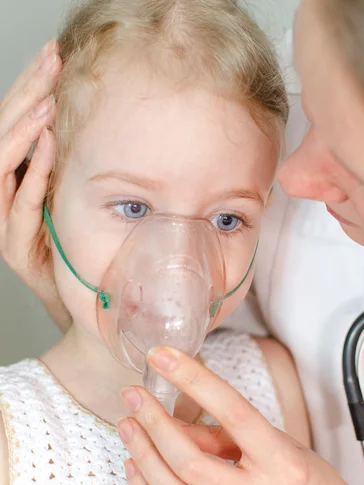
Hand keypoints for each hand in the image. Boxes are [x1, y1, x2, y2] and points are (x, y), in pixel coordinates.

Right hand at [0, 41, 70, 330]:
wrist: (84, 303)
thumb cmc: (83, 251)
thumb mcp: (80, 197)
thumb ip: (79, 163)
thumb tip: (105, 119)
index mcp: (20, 181)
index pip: (18, 125)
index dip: (31, 87)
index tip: (52, 55)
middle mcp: (7, 198)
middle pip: (5, 136)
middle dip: (26, 95)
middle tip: (50, 62)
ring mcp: (8, 223)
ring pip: (2, 166)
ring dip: (23, 129)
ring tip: (45, 100)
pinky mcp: (16, 249)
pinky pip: (19, 205)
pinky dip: (30, 172)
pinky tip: (44, 143)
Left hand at [117, 347, 363, 484]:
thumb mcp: (283, 446)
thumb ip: (230, 435)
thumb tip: (178, 423)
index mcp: (283, 463)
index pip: (233, 412)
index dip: (194, 380)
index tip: (164, 357)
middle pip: (190, 460)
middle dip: (153, 422)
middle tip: (135, 396)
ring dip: (143, 454)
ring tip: (129, 425)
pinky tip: (135, 468)